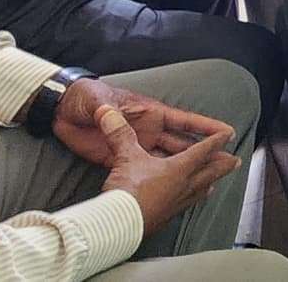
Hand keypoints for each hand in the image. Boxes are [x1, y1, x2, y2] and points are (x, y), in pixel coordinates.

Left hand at [54, 76, 233, 167]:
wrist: (61, 110)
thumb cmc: (85, 97)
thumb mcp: (97, 100)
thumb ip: (105, 109)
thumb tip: (106, 114)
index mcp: (149, 113)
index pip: (183, 121)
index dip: (205, 127)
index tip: (226, 132)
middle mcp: (148, 131)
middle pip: (181, 144)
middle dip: (204, 151)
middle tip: (226, 162)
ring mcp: (136, 147)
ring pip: (167, 160)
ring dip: (186, 168)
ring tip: (208, 179)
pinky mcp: (120, 160)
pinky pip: (145, 171)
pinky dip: (159, 179)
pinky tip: (171, 189)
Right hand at [93, 106, 240, 235]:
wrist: (120, 224)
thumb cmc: (128, 190)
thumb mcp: (125, 157)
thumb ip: (119, 133)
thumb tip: (106, 110)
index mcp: (179, 168)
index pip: (203, 150)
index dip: (216, 140)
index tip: (229, 135)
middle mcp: (184, 185)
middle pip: (210, 172)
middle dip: (223, 165)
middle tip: (237, 161)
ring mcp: (177, 203)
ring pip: (200, 190)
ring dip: (210, 183)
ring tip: (215, 182)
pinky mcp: (167, 217)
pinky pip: (186, 205)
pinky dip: (192, 199)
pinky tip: (188, 202)